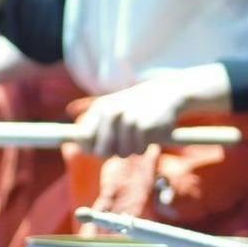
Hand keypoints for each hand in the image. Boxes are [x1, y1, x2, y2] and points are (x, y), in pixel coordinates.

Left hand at [73, 79, 192, 158]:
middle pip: (102, 151)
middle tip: (124, 144)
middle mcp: (112, 113)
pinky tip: (151, 133)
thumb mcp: (114, 111)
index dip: (89, 148)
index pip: (83, 138)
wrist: (167, 93)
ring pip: (123, 153)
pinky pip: (140, 150)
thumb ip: (95, 128)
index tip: (101, 149)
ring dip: (132, 149)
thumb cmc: (136, 107)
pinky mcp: (145, 127)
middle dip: (112, 152)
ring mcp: (128, 120)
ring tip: (140, 134)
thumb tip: (80, 147)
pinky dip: (146, 146)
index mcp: (101, 108)